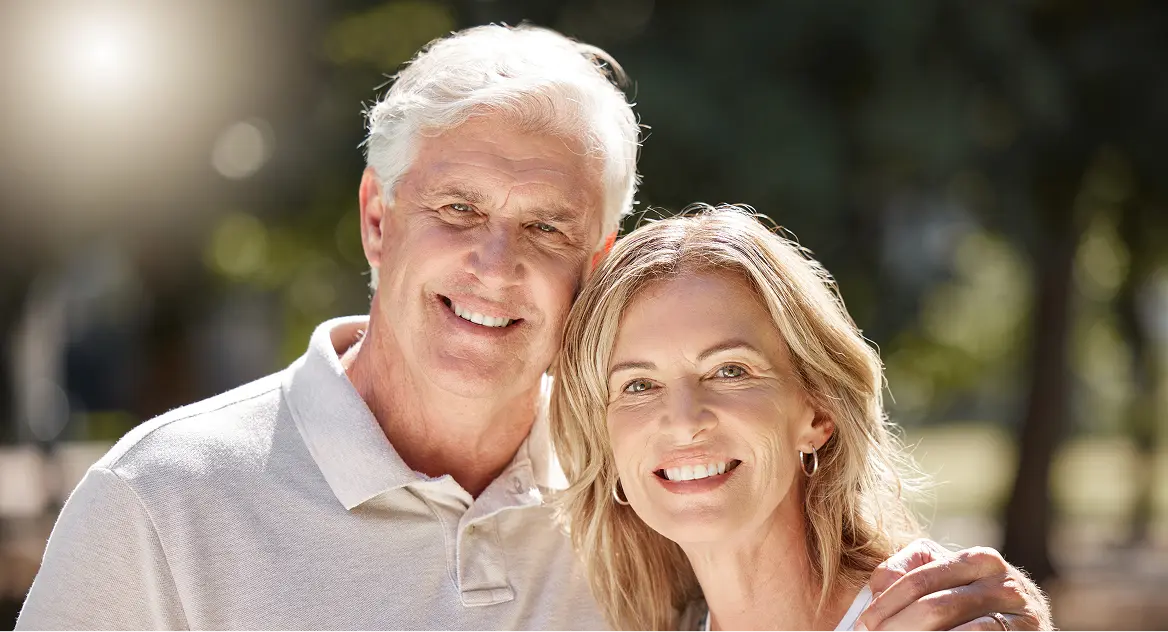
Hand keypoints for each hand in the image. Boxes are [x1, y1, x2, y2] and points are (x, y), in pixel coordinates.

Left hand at [856, 539, 1052, 631]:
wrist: (1025, 631)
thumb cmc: (973, 610)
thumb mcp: (945, 584)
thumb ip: (908, 574)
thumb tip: (875, 590)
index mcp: (975, 559)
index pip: (917, 579)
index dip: (885, 604)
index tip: (864, 623)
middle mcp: (1000, 577)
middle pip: (932, 605)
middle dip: (895, 626)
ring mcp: (1017, 607)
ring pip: (950, 625)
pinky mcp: (1027, 631)